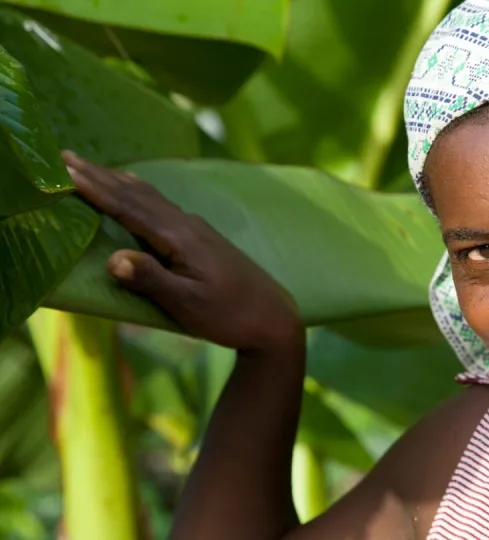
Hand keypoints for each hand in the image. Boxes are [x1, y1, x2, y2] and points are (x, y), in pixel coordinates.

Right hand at [63, 151, 302, 353]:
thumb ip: (152, 281)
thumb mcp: (188, 305)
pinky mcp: (202, 238)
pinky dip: (139, 193)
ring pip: (151, 197)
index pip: (130, 208)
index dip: (96, 189)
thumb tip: (112, 258)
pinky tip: (136, 188)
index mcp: (181, 239)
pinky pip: (162, 205)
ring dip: (118, 181)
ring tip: (91, 167)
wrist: (274, 317)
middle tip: (64, 156)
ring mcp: (197, 229)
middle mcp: (188, 226)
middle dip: (100, 175)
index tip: (64, 169)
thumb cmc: (230, 316)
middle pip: (137, 194)